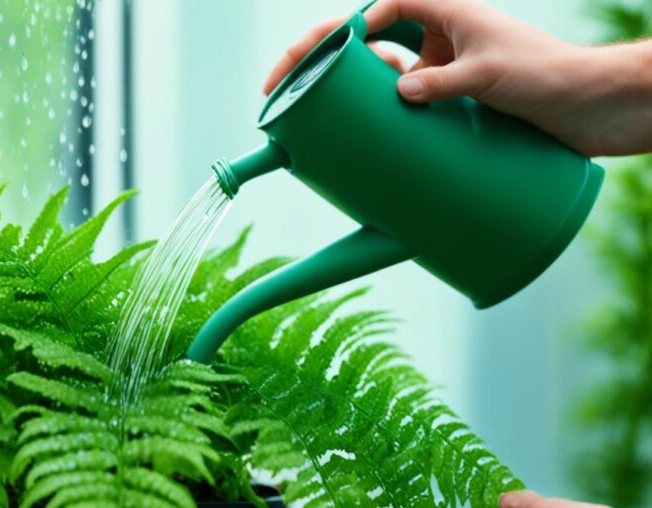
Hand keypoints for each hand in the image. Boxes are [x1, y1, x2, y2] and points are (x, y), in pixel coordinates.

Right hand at [264, 0, 651, 156]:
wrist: (591, 106)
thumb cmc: (550, 75)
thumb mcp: (490, 74)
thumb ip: (443, 81)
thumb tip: (398, 92)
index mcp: (444, 12)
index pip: (375, 11)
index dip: (333, 34)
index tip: (307, 63)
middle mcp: (437, 36)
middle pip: (363, 39)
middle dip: (319, 60)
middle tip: (280, 88)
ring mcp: (440, 67)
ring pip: (378, 72)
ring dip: (345, 88)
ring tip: (309, 113)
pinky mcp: (448, 97)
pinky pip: (402, 100)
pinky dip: (378, 113)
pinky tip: (359, 130)